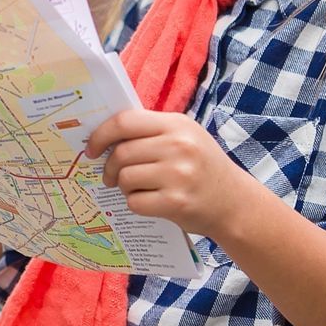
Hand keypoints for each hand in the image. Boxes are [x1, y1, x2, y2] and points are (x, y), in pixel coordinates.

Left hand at [83, 108, 262, 240]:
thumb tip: (104, 135)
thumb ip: (151, 132)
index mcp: (176, 124)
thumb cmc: (202, 167)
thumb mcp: (185, 137)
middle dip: (110, 167)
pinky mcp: (176, 202)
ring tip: (138, 188)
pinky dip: (136, 204)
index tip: (91, 149)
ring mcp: (178, 174)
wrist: (234, 202)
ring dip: (124, 187)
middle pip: (121, 153)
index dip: (101, 135)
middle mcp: (178, 146)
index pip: (124, 121)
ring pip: (126, 178)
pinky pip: (135, 202)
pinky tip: (150, 202)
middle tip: (112, 176)